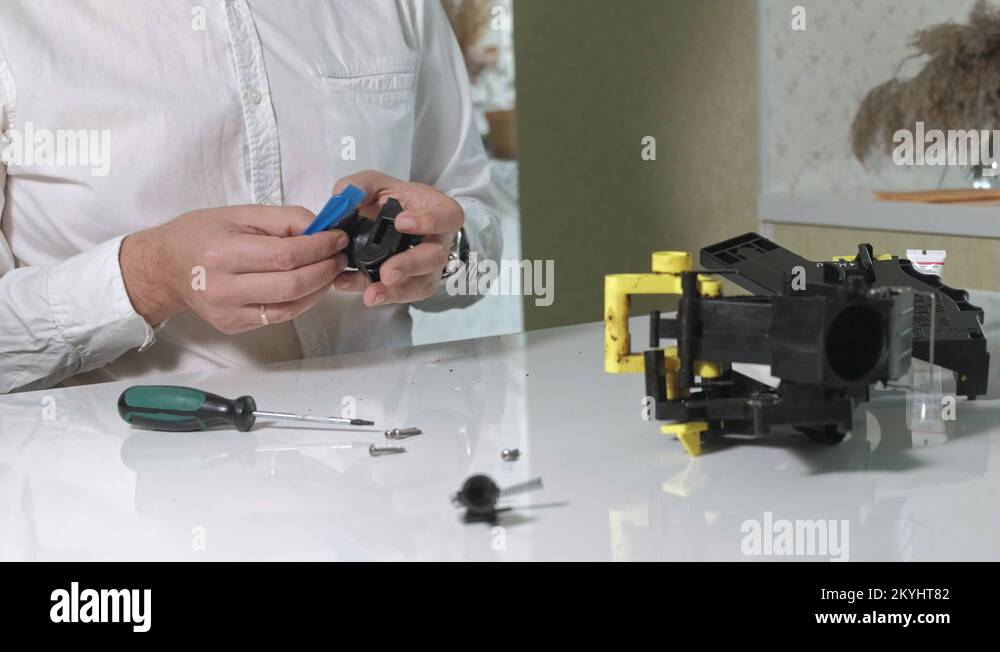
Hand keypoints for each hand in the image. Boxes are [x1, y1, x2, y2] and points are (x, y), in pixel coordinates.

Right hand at [121, 205, 348, 333]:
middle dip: (325, 269)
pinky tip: (309, 285)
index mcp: (222, 253)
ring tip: (328, 269)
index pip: (285, 255)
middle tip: (339, 256)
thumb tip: (321, 227)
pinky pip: (279, 317)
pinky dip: (302, 301)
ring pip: (290, 306)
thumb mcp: (239, 214)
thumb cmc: (200, 235)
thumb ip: (283, 219)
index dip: (319, 247)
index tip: (337, 238)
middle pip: (291, 285)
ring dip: (319, 288)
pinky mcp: (234, 326)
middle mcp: (223, 288)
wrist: (166, 268)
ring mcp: (228, 312)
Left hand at [330, 170, 461, 305]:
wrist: (385, 222)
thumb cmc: (392, 201)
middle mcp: (437, 242)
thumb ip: (359, 187)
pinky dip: (378, 294)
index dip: (430, 221)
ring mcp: (427, 267)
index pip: (448, 216)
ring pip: (421, 284)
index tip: (401, 222)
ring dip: (396, 291)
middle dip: (410, 265)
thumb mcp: (376, 184)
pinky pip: (401, 295)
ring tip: (372, 293)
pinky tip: (356, 288)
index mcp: (437, 211)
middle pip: (434, 257)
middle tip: (388, 272)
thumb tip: (344, 200)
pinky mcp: (411, 284)